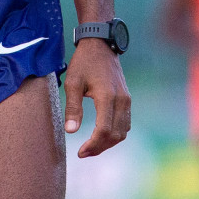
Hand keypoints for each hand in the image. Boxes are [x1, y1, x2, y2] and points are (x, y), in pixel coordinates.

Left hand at [63, 38, 131, 157]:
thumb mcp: (73, 82)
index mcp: (107, 96)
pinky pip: (125, 124)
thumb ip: (72, 107)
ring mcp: (126, 100)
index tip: (80, 152)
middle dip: (99, 148)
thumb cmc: (83, 62)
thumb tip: (71, 131)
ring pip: (123, 132)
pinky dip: (115, 134)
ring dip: (108, 143)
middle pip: (115, 135)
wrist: (101, 45)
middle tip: (83, 153)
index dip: (93, 145)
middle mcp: (121, 100)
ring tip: (91, 147)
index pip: (104, 130)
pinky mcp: (127, 99)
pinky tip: (101, 136)